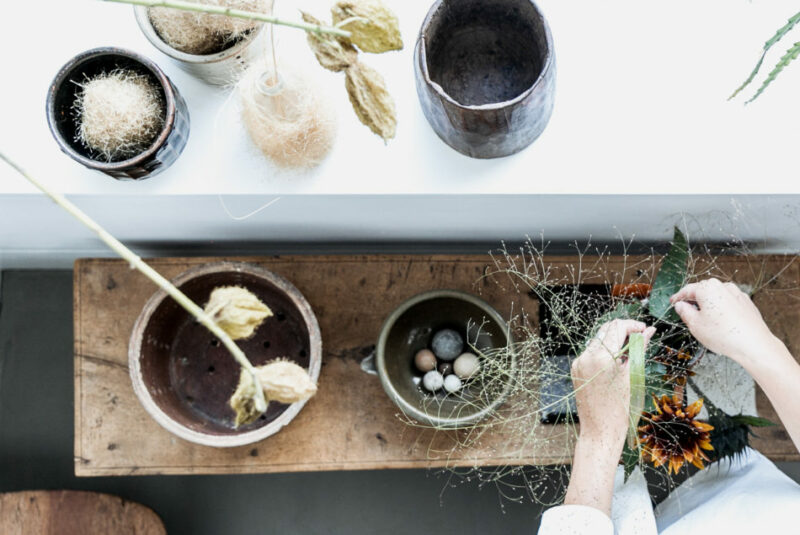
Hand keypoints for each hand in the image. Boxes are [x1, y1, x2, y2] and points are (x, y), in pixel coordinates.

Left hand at [572, 320, 655, 448]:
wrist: (600, 431)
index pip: (617, 327)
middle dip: (623, 330)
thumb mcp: (633, 376)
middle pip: (606, 330)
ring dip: (614, 340)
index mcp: (601, 358)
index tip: (644, 330)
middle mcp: (586, 356)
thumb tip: (649, 331)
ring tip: (631, 352)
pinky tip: (617, 362)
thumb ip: (640, 349)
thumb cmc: (620, 409)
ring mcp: (578, 362)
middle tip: (640, 337)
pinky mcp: (576, 369)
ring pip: (598, 339)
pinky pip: (591, 352)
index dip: (632, 325)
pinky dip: (605, 351)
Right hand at [670, 278, 781, 366]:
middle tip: (687, 312)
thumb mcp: (695, 325)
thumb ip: (684, 312)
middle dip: (694, 301)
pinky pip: (728, 303)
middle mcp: (723, 287)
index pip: (687, 290)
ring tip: (706, 322)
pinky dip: (722, 310)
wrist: (753, 344)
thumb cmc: (725, 335)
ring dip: (709, 305)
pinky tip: (721, 324)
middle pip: (703, 291)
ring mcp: (737, 294)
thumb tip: (681, 306)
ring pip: (716, 297)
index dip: (678, 297)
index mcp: (708, 288)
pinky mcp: (746, 303)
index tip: (674, 302)